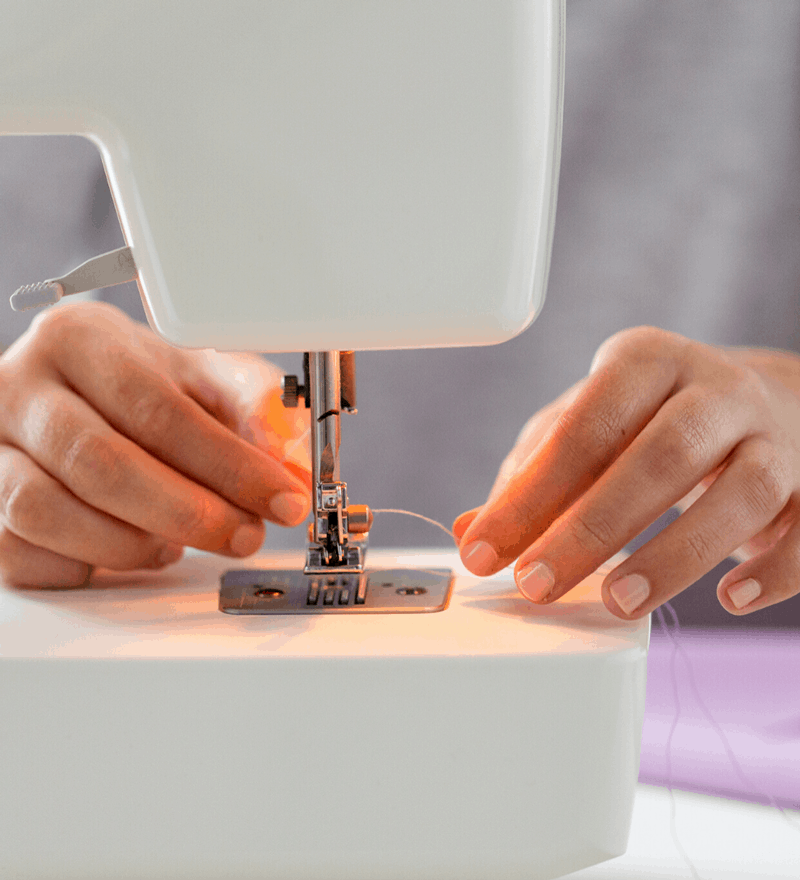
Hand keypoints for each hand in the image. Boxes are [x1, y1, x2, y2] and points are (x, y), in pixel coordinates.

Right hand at [0, 302, 310, 586]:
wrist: (79, 386)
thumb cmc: (144, 383)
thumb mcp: (208, 375)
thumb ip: (257, 410)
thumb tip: (293, 466)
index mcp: (79, 339)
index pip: (157, 410)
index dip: (227, 464)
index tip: (280, 498)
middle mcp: (19, 386)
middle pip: (99, 464)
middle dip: (187, 512)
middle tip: (242, 534)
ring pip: (44, 512)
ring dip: (129, 544)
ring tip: (174, 542)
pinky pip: (17, 553)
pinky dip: (82, 565)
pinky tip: (124, 549)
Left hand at [453, 327, 799, 618]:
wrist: (768, 404)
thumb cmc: (653, 422)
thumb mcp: (587, 428)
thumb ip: (530, 475)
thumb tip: (473, 530)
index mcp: (646, 362)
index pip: (582, 428)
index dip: (529, 495)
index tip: (483, 552)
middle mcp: (716, 388)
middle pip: (660, 454)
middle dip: (591, 526)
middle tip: (537, 584)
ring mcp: (775, 435)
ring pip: (740, 492)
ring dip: (674, 553)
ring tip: (617, 600)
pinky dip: (774, 568)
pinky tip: (729, 597)